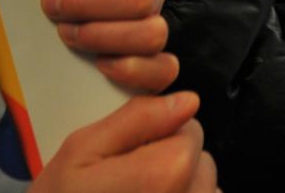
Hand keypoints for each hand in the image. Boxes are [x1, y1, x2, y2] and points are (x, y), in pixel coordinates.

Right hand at [30, 91, 217, 192]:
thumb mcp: (82, 151)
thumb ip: (137, 119)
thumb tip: (186, 100)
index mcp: (167, 171)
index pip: (189, 129)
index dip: (158, 135)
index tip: (127, 153)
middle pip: (199, 162)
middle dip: (168, 164)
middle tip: (124, 181)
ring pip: (203, 190)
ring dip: (177, 190)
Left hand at [41, 0, 175, 92]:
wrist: (57, 36)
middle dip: (90, 4)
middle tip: (54, 7)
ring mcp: (153, 29)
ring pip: (153, 32)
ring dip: (104, 36)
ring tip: (69, 36)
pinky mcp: (154, 67)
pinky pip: (163, 69)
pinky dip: (133, 70)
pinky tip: (101, 65)